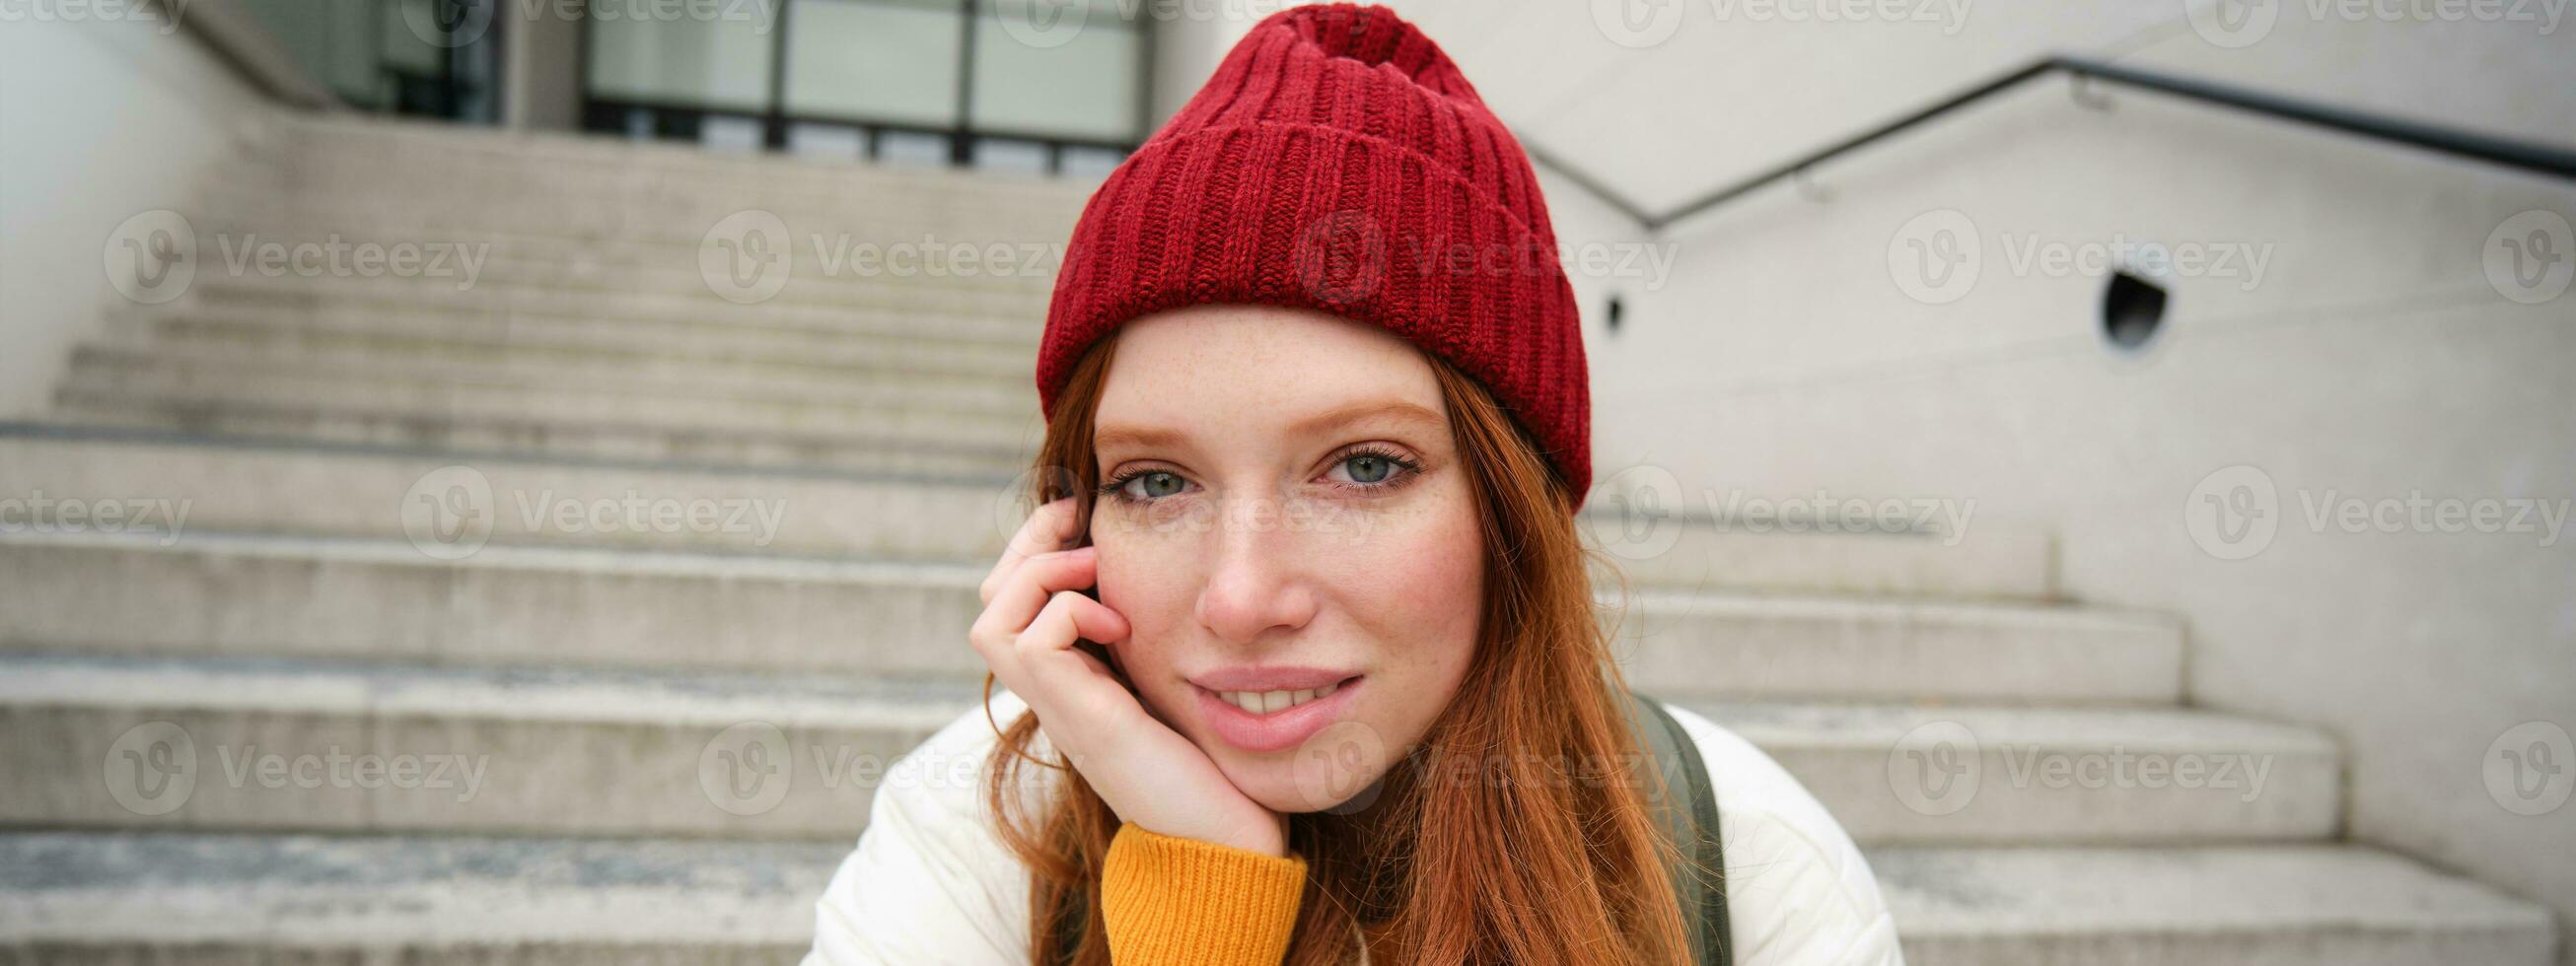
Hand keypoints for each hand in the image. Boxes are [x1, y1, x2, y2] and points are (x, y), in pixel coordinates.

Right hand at [972, 497, 1289, 856]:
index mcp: (1071, 676)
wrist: (1224, 835)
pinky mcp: (1079, 717)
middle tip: (1083, 525)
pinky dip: (1070, 611)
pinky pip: (1034, 639)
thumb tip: (1156, 571)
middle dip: (1031, 544)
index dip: (1040, 547)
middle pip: (990, 599)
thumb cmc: (1214, 761)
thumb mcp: (1172, 677)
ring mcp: (1059, 707)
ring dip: (1042, 574)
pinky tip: (1120, 624)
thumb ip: (1150, 636)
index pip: (1014, 598)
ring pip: (991, 617)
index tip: (1089, 518)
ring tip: (1097, 573)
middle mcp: (1052, 692)